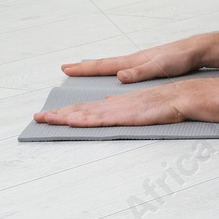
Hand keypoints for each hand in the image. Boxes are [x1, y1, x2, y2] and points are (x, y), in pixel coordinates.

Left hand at [33, 81, 186, 127]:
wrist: (182, 97)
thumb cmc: (164, 103)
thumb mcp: (139, 105)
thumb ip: (121, 105)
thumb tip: (106, 104)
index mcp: (115, 103)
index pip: (86, 108)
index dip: (67, 111)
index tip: (51, 114)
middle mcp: (113, 104)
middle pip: (80, 109)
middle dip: (58, 113)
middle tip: (37, 117)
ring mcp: (118, 109)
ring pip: (86, 113)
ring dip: (64, 116)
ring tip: (46, 119)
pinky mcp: (125, 115)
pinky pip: (100, 119)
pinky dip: (84, 119)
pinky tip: (72, 120)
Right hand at [60, 35, 208, 83]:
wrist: (196, 50)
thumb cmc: (180, 57)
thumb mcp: (160, 66)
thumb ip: (140, 72)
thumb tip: (119, 75)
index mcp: (133, 61)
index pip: (103, 65)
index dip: (84, 68)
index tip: (67, 68)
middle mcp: (133, 61)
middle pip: (103, 64)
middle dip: (84, 68)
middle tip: (67, 68)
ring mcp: (140, 63)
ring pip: (112, 66)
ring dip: (97, 69)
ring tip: (84, 71)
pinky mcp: (148, 67)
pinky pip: (122, 69)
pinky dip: (112, 72)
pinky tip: (113, 76)